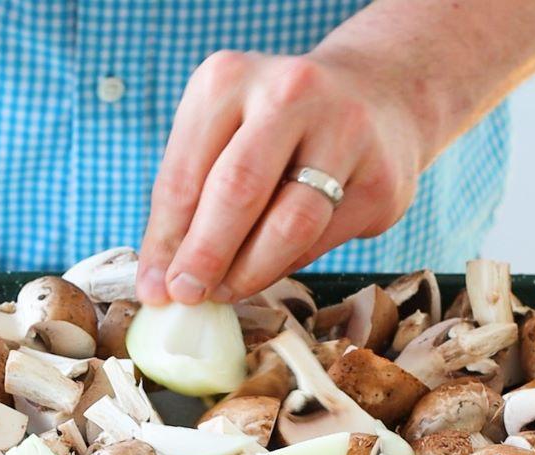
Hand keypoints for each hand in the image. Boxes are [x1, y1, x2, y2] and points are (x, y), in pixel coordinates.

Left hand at [137, 49, 426, 304]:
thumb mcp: (221, 135)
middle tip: (187, 295)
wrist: (376, 93)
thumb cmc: (274, 125)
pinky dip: (289, 263)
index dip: (165, 240)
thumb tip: (160, 279)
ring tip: (226, 291)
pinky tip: (270, 267)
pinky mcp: (381, 179)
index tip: (153, 287)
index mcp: (229, 79)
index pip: (185, 174)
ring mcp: (345, 132)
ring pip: (290, 224)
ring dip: (250, 271)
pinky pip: (324, 239)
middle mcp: (290, 93)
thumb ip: (190, 197)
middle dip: (206, 255)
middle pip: (237, 190)